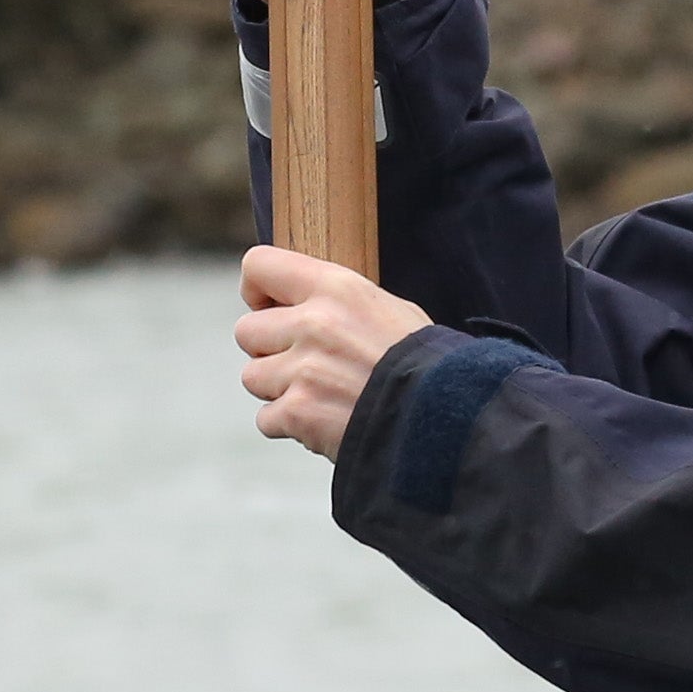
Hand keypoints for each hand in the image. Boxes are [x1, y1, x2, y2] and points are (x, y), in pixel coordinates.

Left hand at [236, 246, 433, 460]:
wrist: (446, 418)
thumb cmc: (426, 366)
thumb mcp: (390, 311)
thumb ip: (339, 304)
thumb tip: (299, 305)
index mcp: (337, 288)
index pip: (258, 265)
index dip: (257, 290)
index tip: (271, 307)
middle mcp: (313, 324)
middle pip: (246, 331)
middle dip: (270, 350)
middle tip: (306, 364)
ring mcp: (302, 370)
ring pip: (253, 377)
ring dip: (280, 390)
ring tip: (322, 396)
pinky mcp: (298, 413)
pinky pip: (266, 418)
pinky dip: (291, 425)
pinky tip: (324, 422)